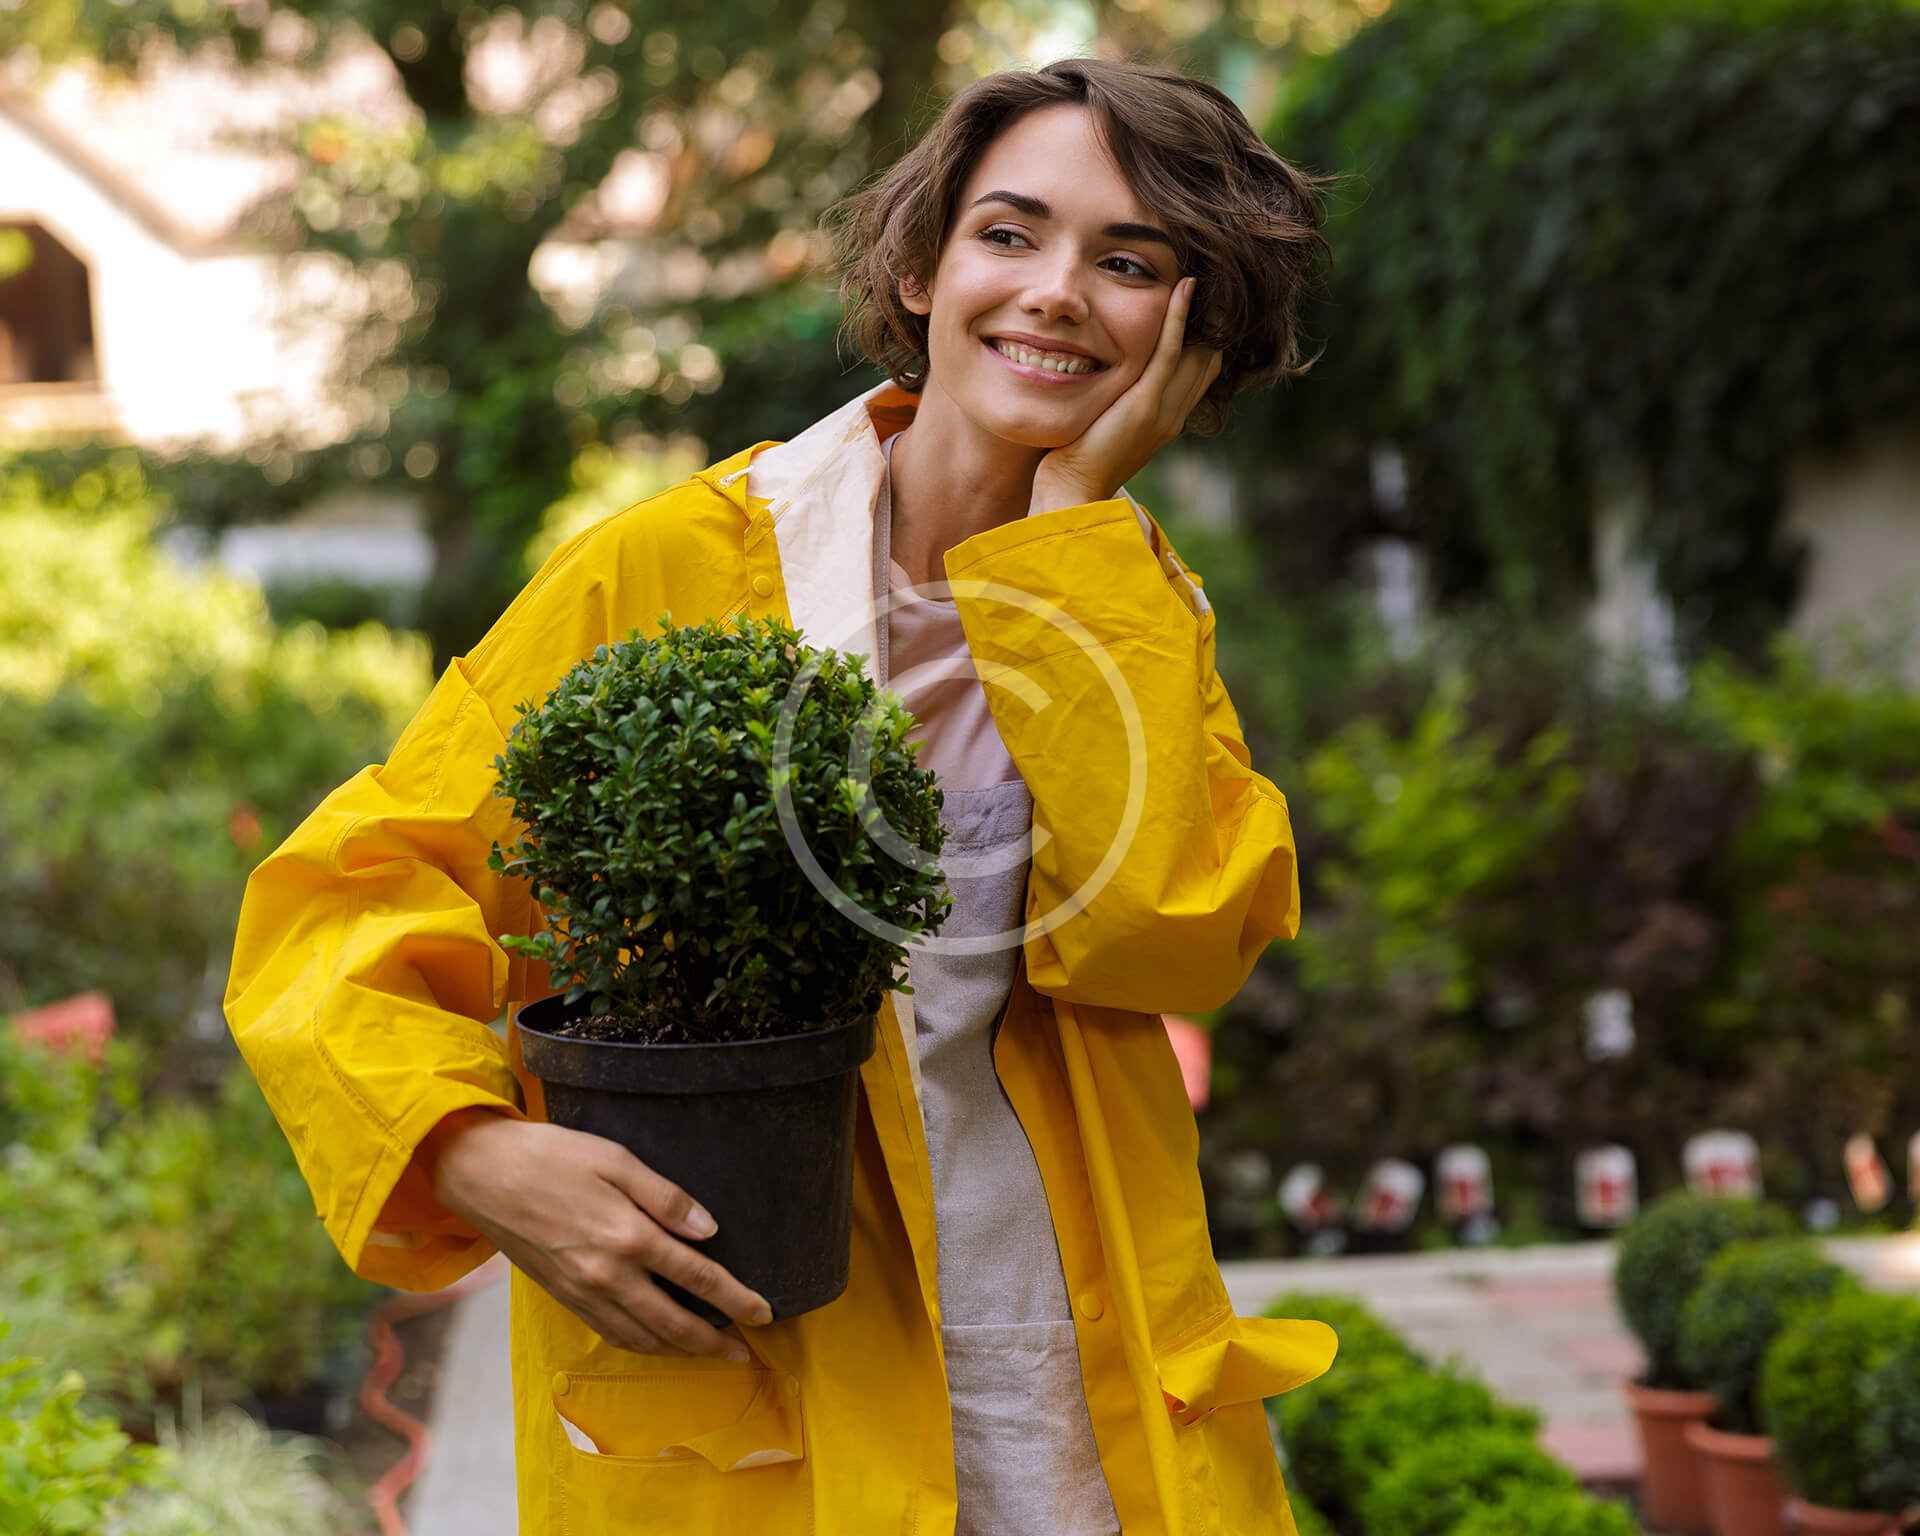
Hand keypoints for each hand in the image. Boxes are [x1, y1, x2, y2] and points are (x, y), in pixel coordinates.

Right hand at [420, 1108, 773, 1360]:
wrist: (481, 1173)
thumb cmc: (551, 1156)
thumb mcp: (615, 1159)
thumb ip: (665, 1197)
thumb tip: (708, 1229)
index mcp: (627, 1236)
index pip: (696, 1277)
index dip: (734, 1298)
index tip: (763, 1312)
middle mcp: (607, 1275)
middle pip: (673, 1322)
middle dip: (713, 1341)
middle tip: (745, 1351)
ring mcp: (582, 1291)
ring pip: (641, 1338)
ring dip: (679, 1351)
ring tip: (709, 1353)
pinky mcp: (563, 1295)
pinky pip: (611, 1333)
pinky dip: (641, 1345)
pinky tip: (656, 1342)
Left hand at [1028, 275, 1222, 513]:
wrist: (1074, 492)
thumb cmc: (1077, 462)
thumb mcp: (1105, 428)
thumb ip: (1116, 405)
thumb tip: (1106, 384)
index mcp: (1166, 421)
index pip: (1199, 373)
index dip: (1205, 339)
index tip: (1201, 307)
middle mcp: (1174, 415)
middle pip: (1207, 359)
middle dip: (1212, 322)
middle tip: (1210, 282)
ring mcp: (1164, 409)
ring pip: (1198, 351)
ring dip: (1202, 312)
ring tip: (1202, 276)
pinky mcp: (1146, 402)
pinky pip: (1172, 350)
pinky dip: (1180, 316)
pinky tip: (1185, 288)